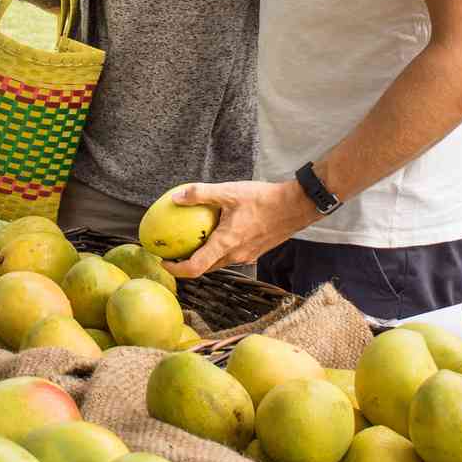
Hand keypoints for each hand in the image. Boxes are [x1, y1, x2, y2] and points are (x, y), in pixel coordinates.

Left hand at [163, 179, 318, 279]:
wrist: (296, 206)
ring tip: (193, 240)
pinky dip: (219, 249)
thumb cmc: (264, 199)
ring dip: (204, 256)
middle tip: (174, 250)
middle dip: (187, 263)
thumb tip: (176, 198)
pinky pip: (231, 256)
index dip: (176, 269)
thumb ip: (200, 194)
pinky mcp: (255, 251)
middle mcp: (235, 255)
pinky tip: (218, 232)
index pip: (195, 268)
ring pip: (219, 262)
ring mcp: (247, 256)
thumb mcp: (228, 192)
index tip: (164, 261)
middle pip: (205, 268)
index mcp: (225, 244)